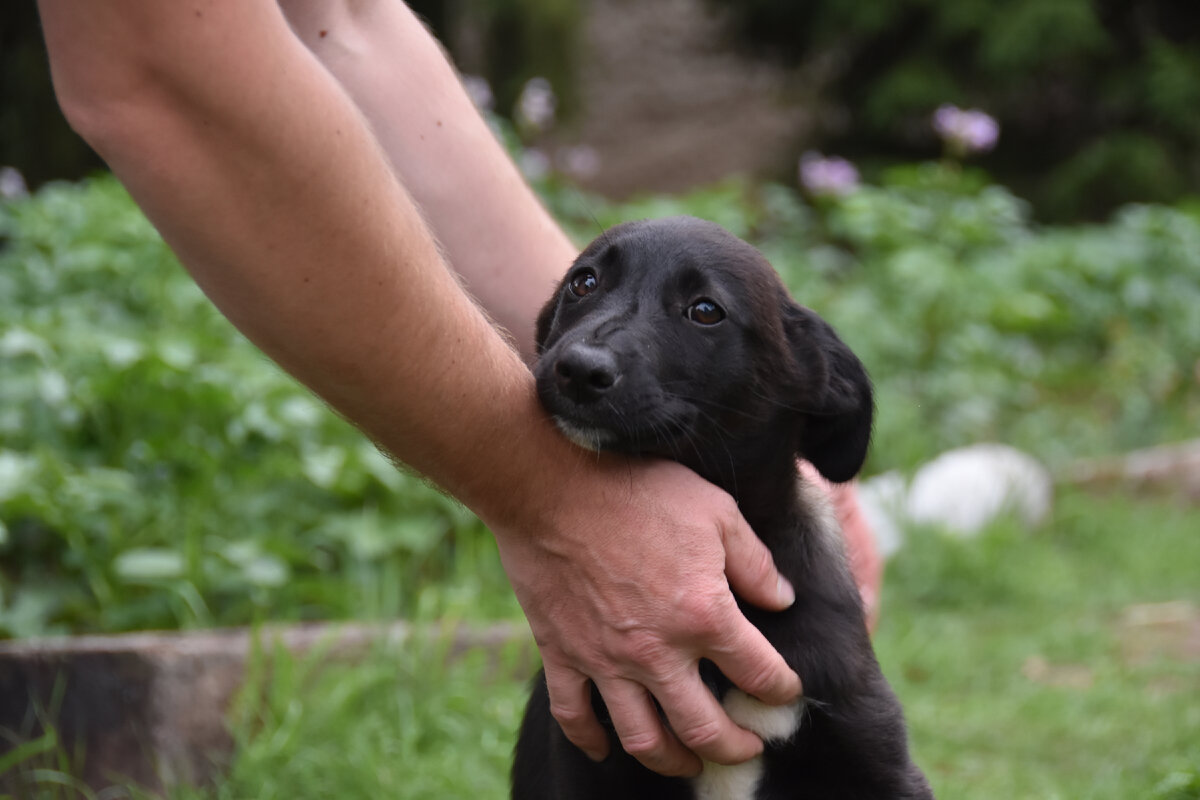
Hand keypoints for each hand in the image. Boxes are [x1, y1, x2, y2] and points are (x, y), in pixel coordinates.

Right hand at [495, 455, 801, 776]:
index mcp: (704, 615)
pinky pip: (575, 715)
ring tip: (689, 763)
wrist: (552, 486)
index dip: (782, 688)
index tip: (786, 690)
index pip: (759, 673)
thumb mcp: (715, 511)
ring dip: (672, 761)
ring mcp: (606, 660)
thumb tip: (782, 598)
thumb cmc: (637, 490)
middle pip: (704, 729)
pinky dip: (590, 740)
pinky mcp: (562, 655)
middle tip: (747, 748)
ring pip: (643, 739)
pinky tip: (605, 749)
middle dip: (735, 747)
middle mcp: (657, 652)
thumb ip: (754, 561)